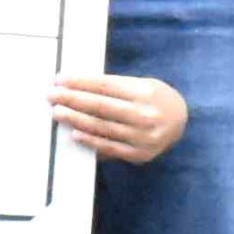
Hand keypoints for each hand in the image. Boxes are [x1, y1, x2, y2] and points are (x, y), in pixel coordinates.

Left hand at [51, 72, 185, 164]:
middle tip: (52, 95)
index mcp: (144, 92)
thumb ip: (115, 87)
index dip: (80, 82)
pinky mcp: (139, 154)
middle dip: (72, 99)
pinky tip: (75, 133)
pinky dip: (91, 141)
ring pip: (102, 127)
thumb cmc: (154, 99)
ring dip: (76, 119)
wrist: (181, 122)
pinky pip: (110, 147)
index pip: (105, 86)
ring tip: (58, 112)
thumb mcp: (142, 84)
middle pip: (101, 106)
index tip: (60, 79)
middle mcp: (144, 115)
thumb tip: (78, 87)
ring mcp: (142, 137)